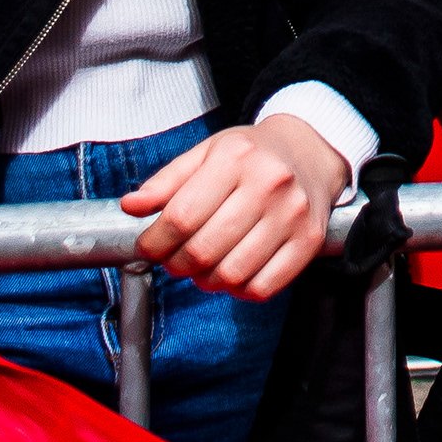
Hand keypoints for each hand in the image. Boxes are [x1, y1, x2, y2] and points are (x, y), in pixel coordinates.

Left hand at [121, 116, 344, 297]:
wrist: (310, 150)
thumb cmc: (252, 154)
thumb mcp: (207, 152)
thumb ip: (166, 181)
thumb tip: (130, 206)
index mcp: (236, 157)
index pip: (181, 216)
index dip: (155, 241)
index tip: (148, 247)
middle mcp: (268, 184)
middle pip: (204, 249)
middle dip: (176, 264)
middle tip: (173, 261)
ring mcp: (292, 214)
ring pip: (232, 274)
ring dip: (205, 281)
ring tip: (201, 269)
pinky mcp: (308, 240)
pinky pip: (264, 287)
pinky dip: (239, 290)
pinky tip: (233, 274)